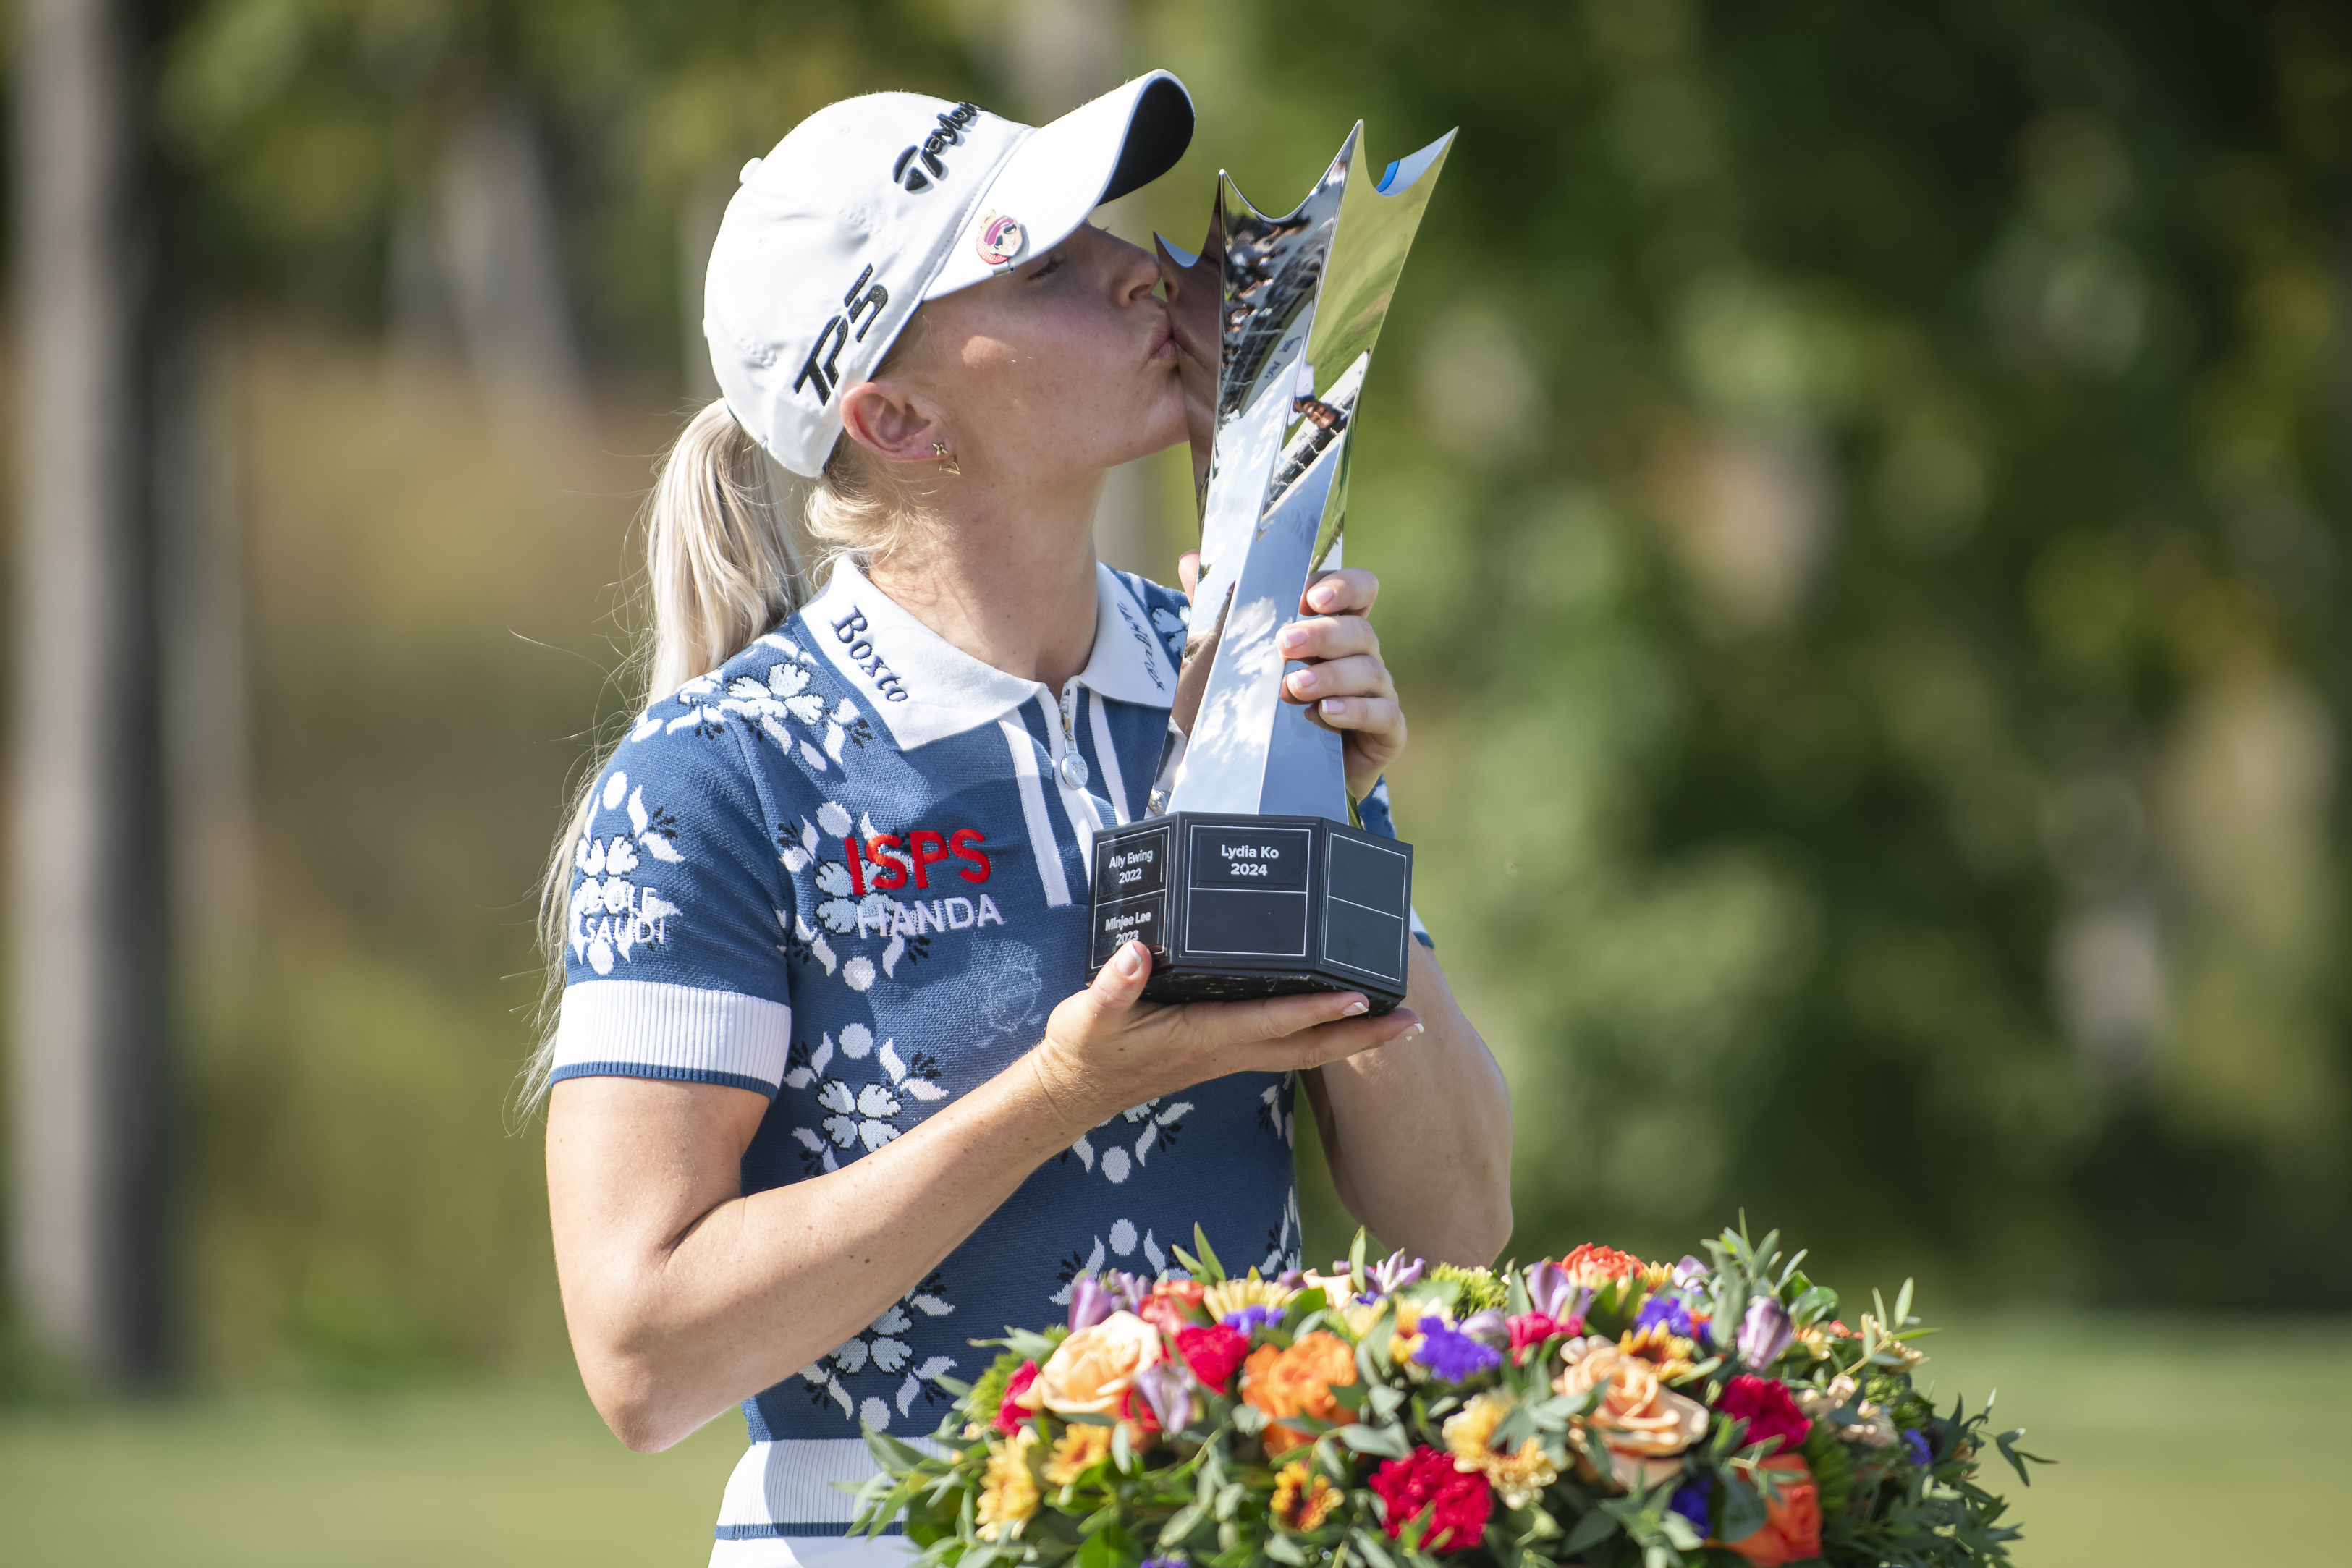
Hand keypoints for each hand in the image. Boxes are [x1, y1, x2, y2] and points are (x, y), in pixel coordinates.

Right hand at [1030, 940, 1421, 1129]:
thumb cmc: (1085, 1049)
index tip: (1362, 998)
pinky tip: (1343, 1018)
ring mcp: (1232, 1055)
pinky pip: (1289, 1045)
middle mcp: (1229, 1050)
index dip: (1318, 1011)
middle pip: (1311, 1046)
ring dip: (1355, 1037)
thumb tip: (1136, 954)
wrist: (1075, 1092)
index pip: (1273, 1023)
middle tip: (1417, 1021)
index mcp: (1204, 1037)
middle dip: (1365, 1036)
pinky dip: (1324, 1032)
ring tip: (1400, 1019)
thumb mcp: (1090, 1015)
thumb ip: (1114, 986)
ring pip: (1306, 1049)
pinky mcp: (1227, 1051)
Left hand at [1176, 555, 1404, 802]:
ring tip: (1294, 686)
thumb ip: (1219, 611)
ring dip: (1331, 675)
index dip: (1343, 586)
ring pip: (1369, 671)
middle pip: (1359, 630)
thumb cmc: (1263, 708)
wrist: (1282, 778)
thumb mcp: (1235, 658)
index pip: (1358, 591)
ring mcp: (1378, 694)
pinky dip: (1355, 711)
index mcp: (1335, 629)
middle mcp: (1362, 657)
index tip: (1310, 597)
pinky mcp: (1386, 732)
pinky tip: (1325, 713)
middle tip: (1284, 643)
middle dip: (1322, 633)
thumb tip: (1187, 561)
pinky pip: (1384, 715)